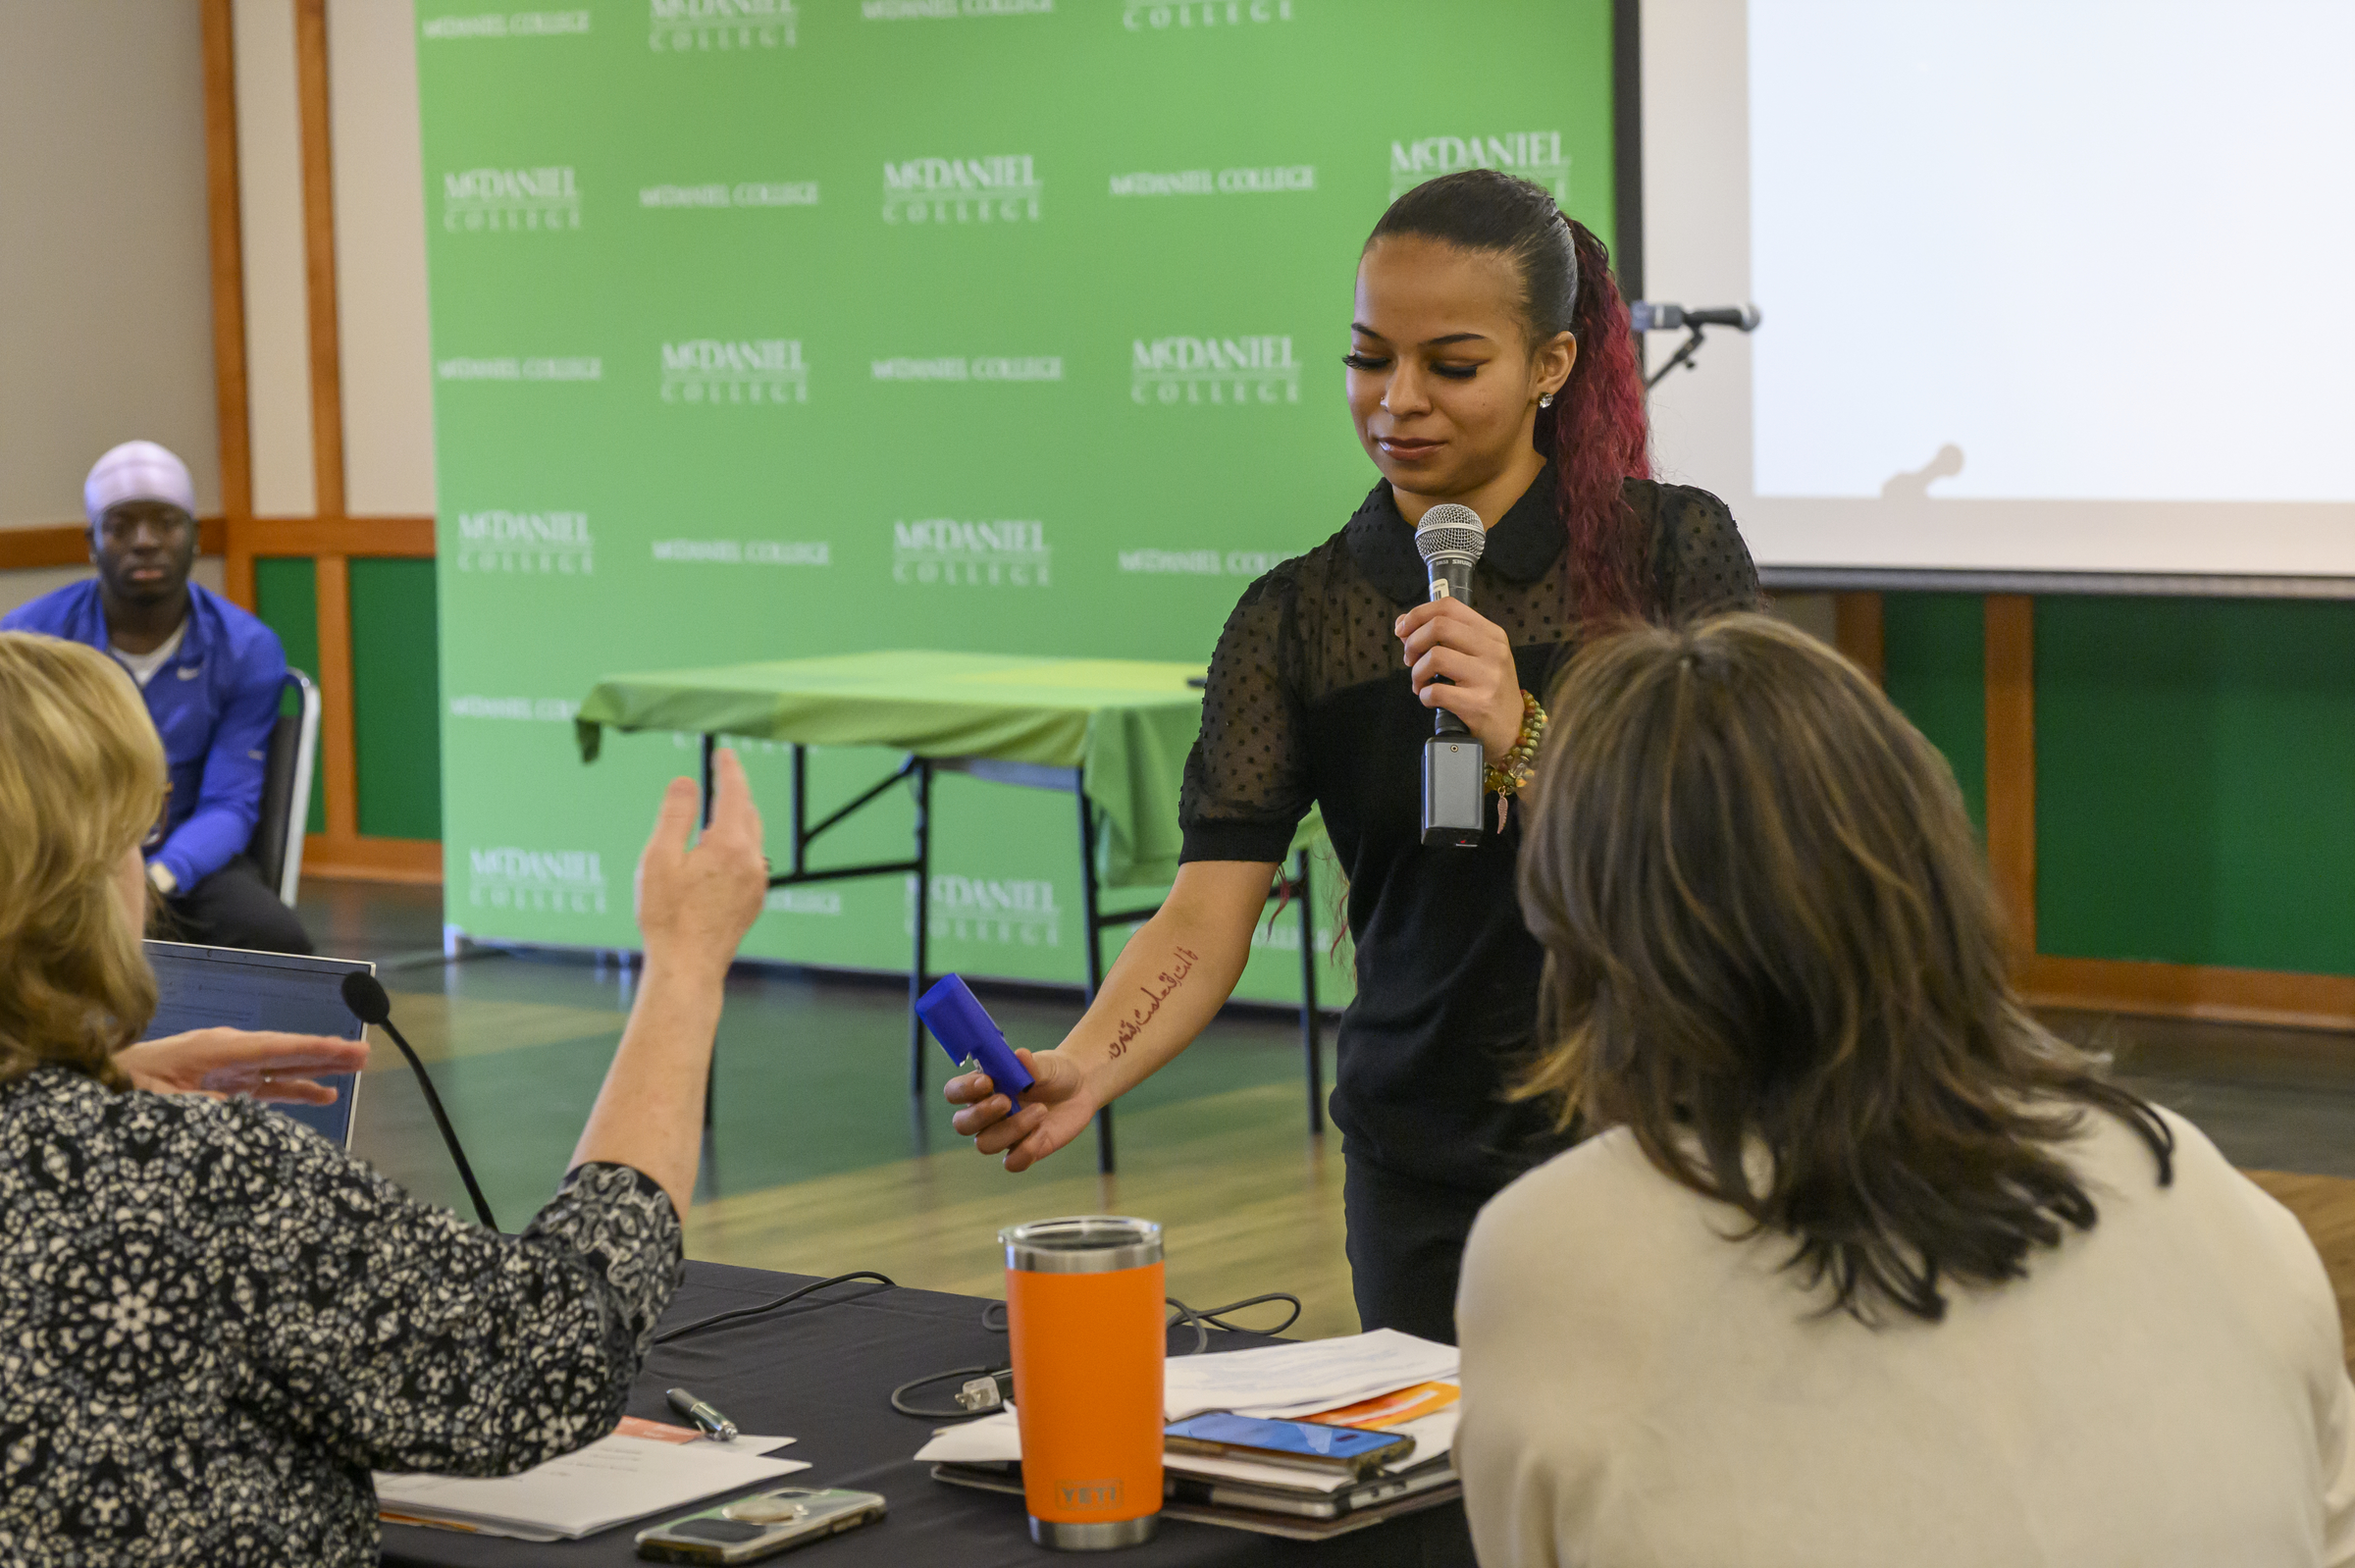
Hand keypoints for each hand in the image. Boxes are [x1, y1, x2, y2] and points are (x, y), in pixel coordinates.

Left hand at [114, 1028, 369, 1102]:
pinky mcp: (221, 1086)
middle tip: (366, 1054)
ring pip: (282, 1068)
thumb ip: (208, 1109)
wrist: (93, 1083)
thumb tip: (251, 1118)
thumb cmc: (123, 1090)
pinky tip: (320, 1096)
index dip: (313, 1051)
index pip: (274, 1049)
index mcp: (215, 1051)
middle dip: (325, 1055)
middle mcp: (227, 1054)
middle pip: (286, 1053)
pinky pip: (267, 1086)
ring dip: (318, 1070)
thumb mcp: (162, 1104)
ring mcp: (226, 1069)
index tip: (348, 1049)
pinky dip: (295, 1089)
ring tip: (355, 1070)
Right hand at [635, 750, 769, 979]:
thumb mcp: (659, 858)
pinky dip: (739, 846)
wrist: (688, 968)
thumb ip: (675, 816)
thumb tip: (686, 782)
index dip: (728, 770)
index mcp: (730, 845)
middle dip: (737, 792)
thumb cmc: (667, 916)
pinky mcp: (754, 902)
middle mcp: (752, 861)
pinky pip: (751, 862)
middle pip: (749, 813)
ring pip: (752, 838)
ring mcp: (757, 883)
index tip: (725, 753)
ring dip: (739, 819)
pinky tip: (722, 854)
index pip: (734, 793)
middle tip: (724, 774)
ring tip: (722, 810)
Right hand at [945, 1049, 1094, 1172]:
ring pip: (985, 1144)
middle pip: (961, 1124)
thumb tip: (1020, 1056)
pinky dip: (1026, 1150)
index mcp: (983, 1087)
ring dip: (1012, 1129)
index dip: (963, 1090)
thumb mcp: (1047, 1063)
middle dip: (980, 1115)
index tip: (987, 1082)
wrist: (1081, 1087)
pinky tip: (1043, 1132)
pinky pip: (1012, 1162)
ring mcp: (1003, 1134)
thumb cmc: (1054, 1071)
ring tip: (1041, 1110)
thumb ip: (1031, 1064)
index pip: (954, 1092)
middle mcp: (987, 1113)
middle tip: (1006, 1101)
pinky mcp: (1023, 1150)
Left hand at [1396, 598, 1520, 755]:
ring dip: (1417, 672)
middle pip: (1439, 627)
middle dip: (1413, 642)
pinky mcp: (1478, 704)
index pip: (1449, 607)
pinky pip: (1436, 691)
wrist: (1513, 728)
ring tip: (1420, 684)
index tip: (1403, 629)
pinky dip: (1424, 695)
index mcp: (1492, 634)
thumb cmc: (1489, 689)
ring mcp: (1488, 677)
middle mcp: (1493, 651)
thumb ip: (1444, 638)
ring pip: (1434, 657)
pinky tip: (1429, 699)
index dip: (1418, 614)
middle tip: (1410, 660)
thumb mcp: (1477, 656)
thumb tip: (1403, 623)